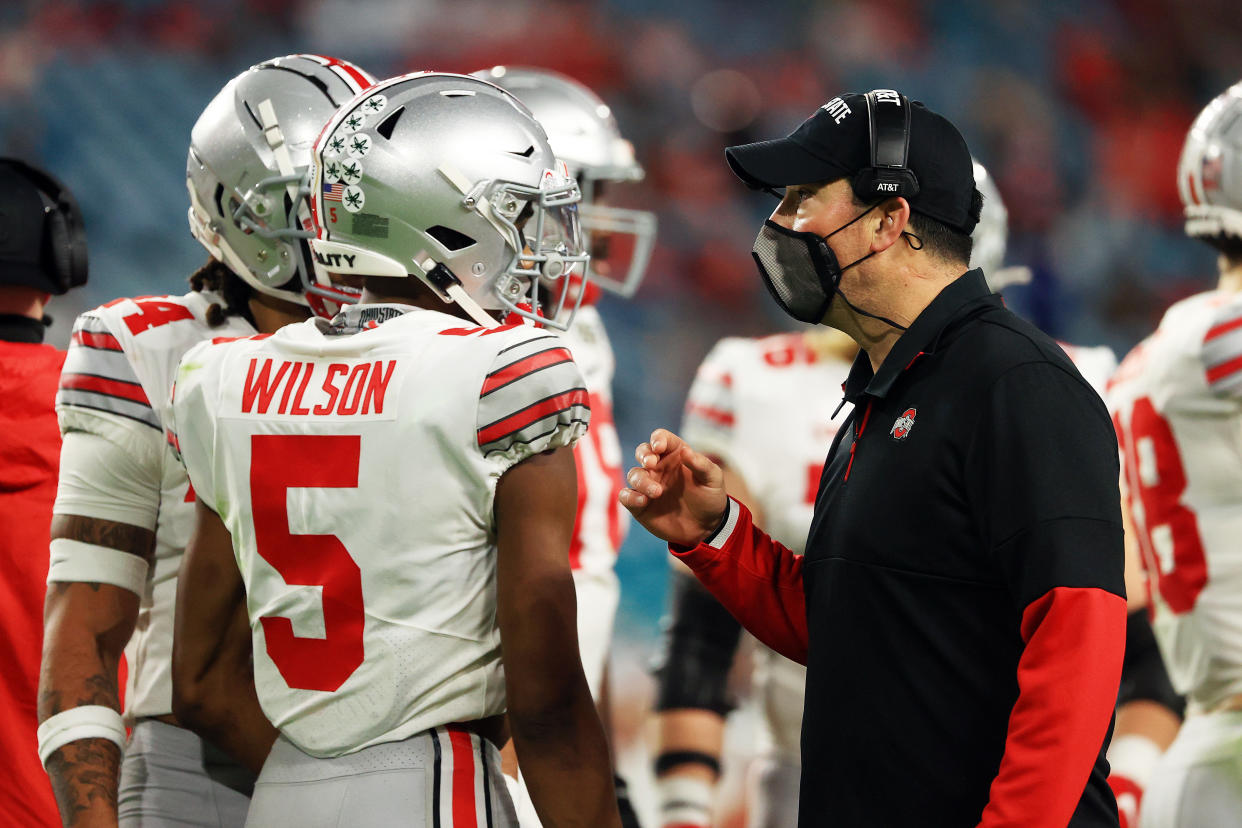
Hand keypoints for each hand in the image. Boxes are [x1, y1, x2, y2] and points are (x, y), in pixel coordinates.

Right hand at [619, 429, 727, 546]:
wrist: (706, 527)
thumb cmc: (710, 498)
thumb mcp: (713, 479)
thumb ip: (701, 464)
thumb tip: (685, 451)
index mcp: (675, 455)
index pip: (662, 438)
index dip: (658, 439)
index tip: (659, 447)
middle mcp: (659, 467)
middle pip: (643, 452)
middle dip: (644, 454)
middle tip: (651, 463)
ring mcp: (648, 485)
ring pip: (634, 474)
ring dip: (641, 480)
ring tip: (657, 492)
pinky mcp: (640, 505)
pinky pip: (626, 496)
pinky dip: (630, 497)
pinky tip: (643, 501)